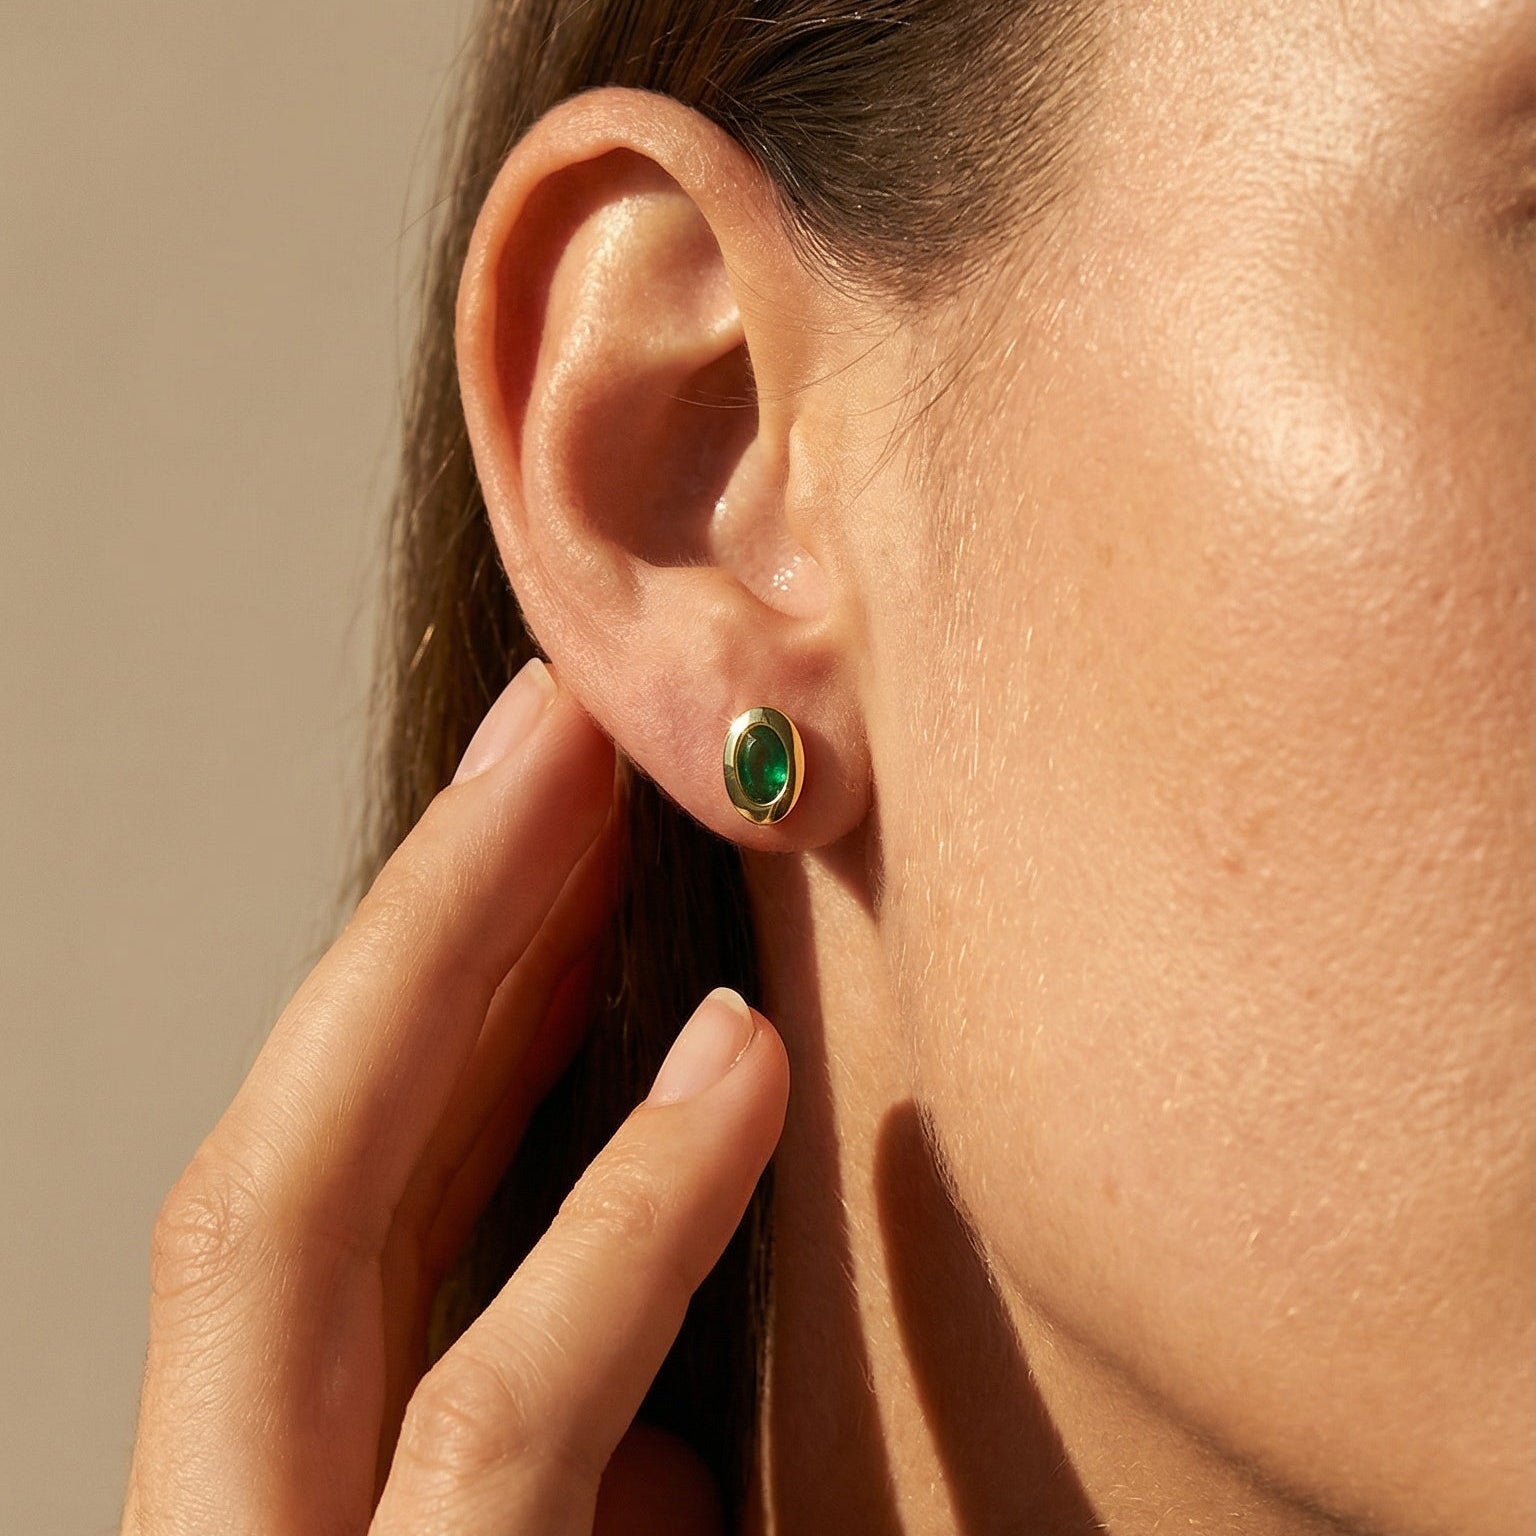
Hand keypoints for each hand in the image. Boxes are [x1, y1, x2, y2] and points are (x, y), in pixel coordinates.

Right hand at [120, 659, 789, 1534]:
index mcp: (287, 1492)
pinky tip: (739, 1064)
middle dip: (413, 921)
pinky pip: (500, 1416)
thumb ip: (571, 1513)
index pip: (332, 1207)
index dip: (423, 992)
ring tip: (611, 807)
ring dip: (463, 985)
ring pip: (315, 1230)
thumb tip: (669, 1451)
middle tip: (553, 722)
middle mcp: (245, 1510)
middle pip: (288, 1162)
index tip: (542, 824)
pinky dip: (621, 1223)